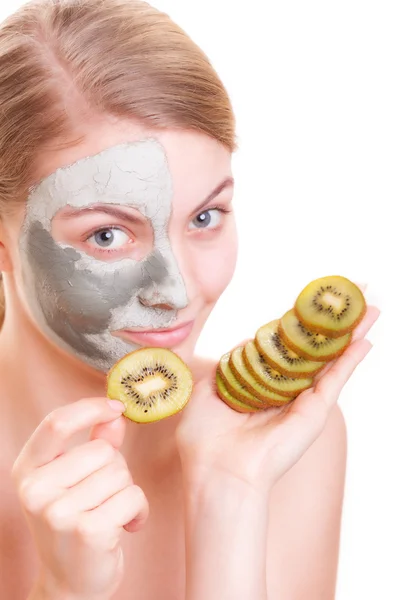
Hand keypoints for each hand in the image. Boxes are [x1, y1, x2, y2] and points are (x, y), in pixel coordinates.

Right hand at [12, 398, 148, 599]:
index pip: (57, 423)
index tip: (115, 407)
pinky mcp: (87, 531)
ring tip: (111, 514)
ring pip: (121, 474)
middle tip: (104, 497)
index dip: (90, 408)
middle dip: (116, 470)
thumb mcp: (75, 481)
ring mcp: (58, 513)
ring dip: (127, 493)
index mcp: (27, 471)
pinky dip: (139, 511)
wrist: (70, 585)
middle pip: (103, 451)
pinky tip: (126, 527)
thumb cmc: (75, 524)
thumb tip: (115, 414)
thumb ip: (94, 443)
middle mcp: (36, 491)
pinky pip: (133, 497)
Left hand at [176, 304, 379, 494]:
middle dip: (333, 320)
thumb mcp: (207, 390)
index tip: (312, 299)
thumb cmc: (204, 436)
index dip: (298, 320)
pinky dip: (351, 358)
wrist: (217, 471)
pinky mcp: (314, 411)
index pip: (284, 343)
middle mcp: (284, 388)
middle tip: (353, 293)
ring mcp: (302, 399)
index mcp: (260, 382)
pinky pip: (336, 379)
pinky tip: (365, 338)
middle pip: (313, 346)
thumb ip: (229, 363)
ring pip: (331, 357)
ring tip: (371, 306)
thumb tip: (248, 341)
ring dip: (352, 331)